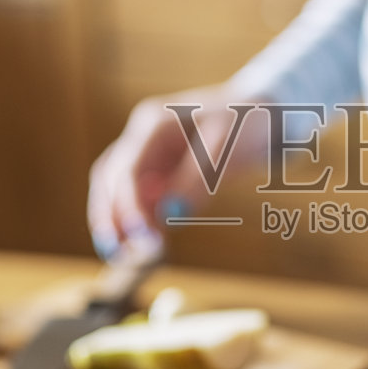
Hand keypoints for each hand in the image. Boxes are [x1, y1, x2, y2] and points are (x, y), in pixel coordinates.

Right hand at [87, 85, 267, 255]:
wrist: (258, 114)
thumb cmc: (245, 126)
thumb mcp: (226, 151)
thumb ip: (196, 182)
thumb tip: (169, 214)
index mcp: (155, 123)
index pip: (127, 168)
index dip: (129, 205)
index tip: (141, 237)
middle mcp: (142, 134)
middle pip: (109, 177)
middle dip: (111, 216)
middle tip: (121, 253)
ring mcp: (145, 149)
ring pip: (113, 186)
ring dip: (113, 219)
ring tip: (120, 254)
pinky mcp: (155, 166)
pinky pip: (134, 193)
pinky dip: (132, 217)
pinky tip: (137, 241)